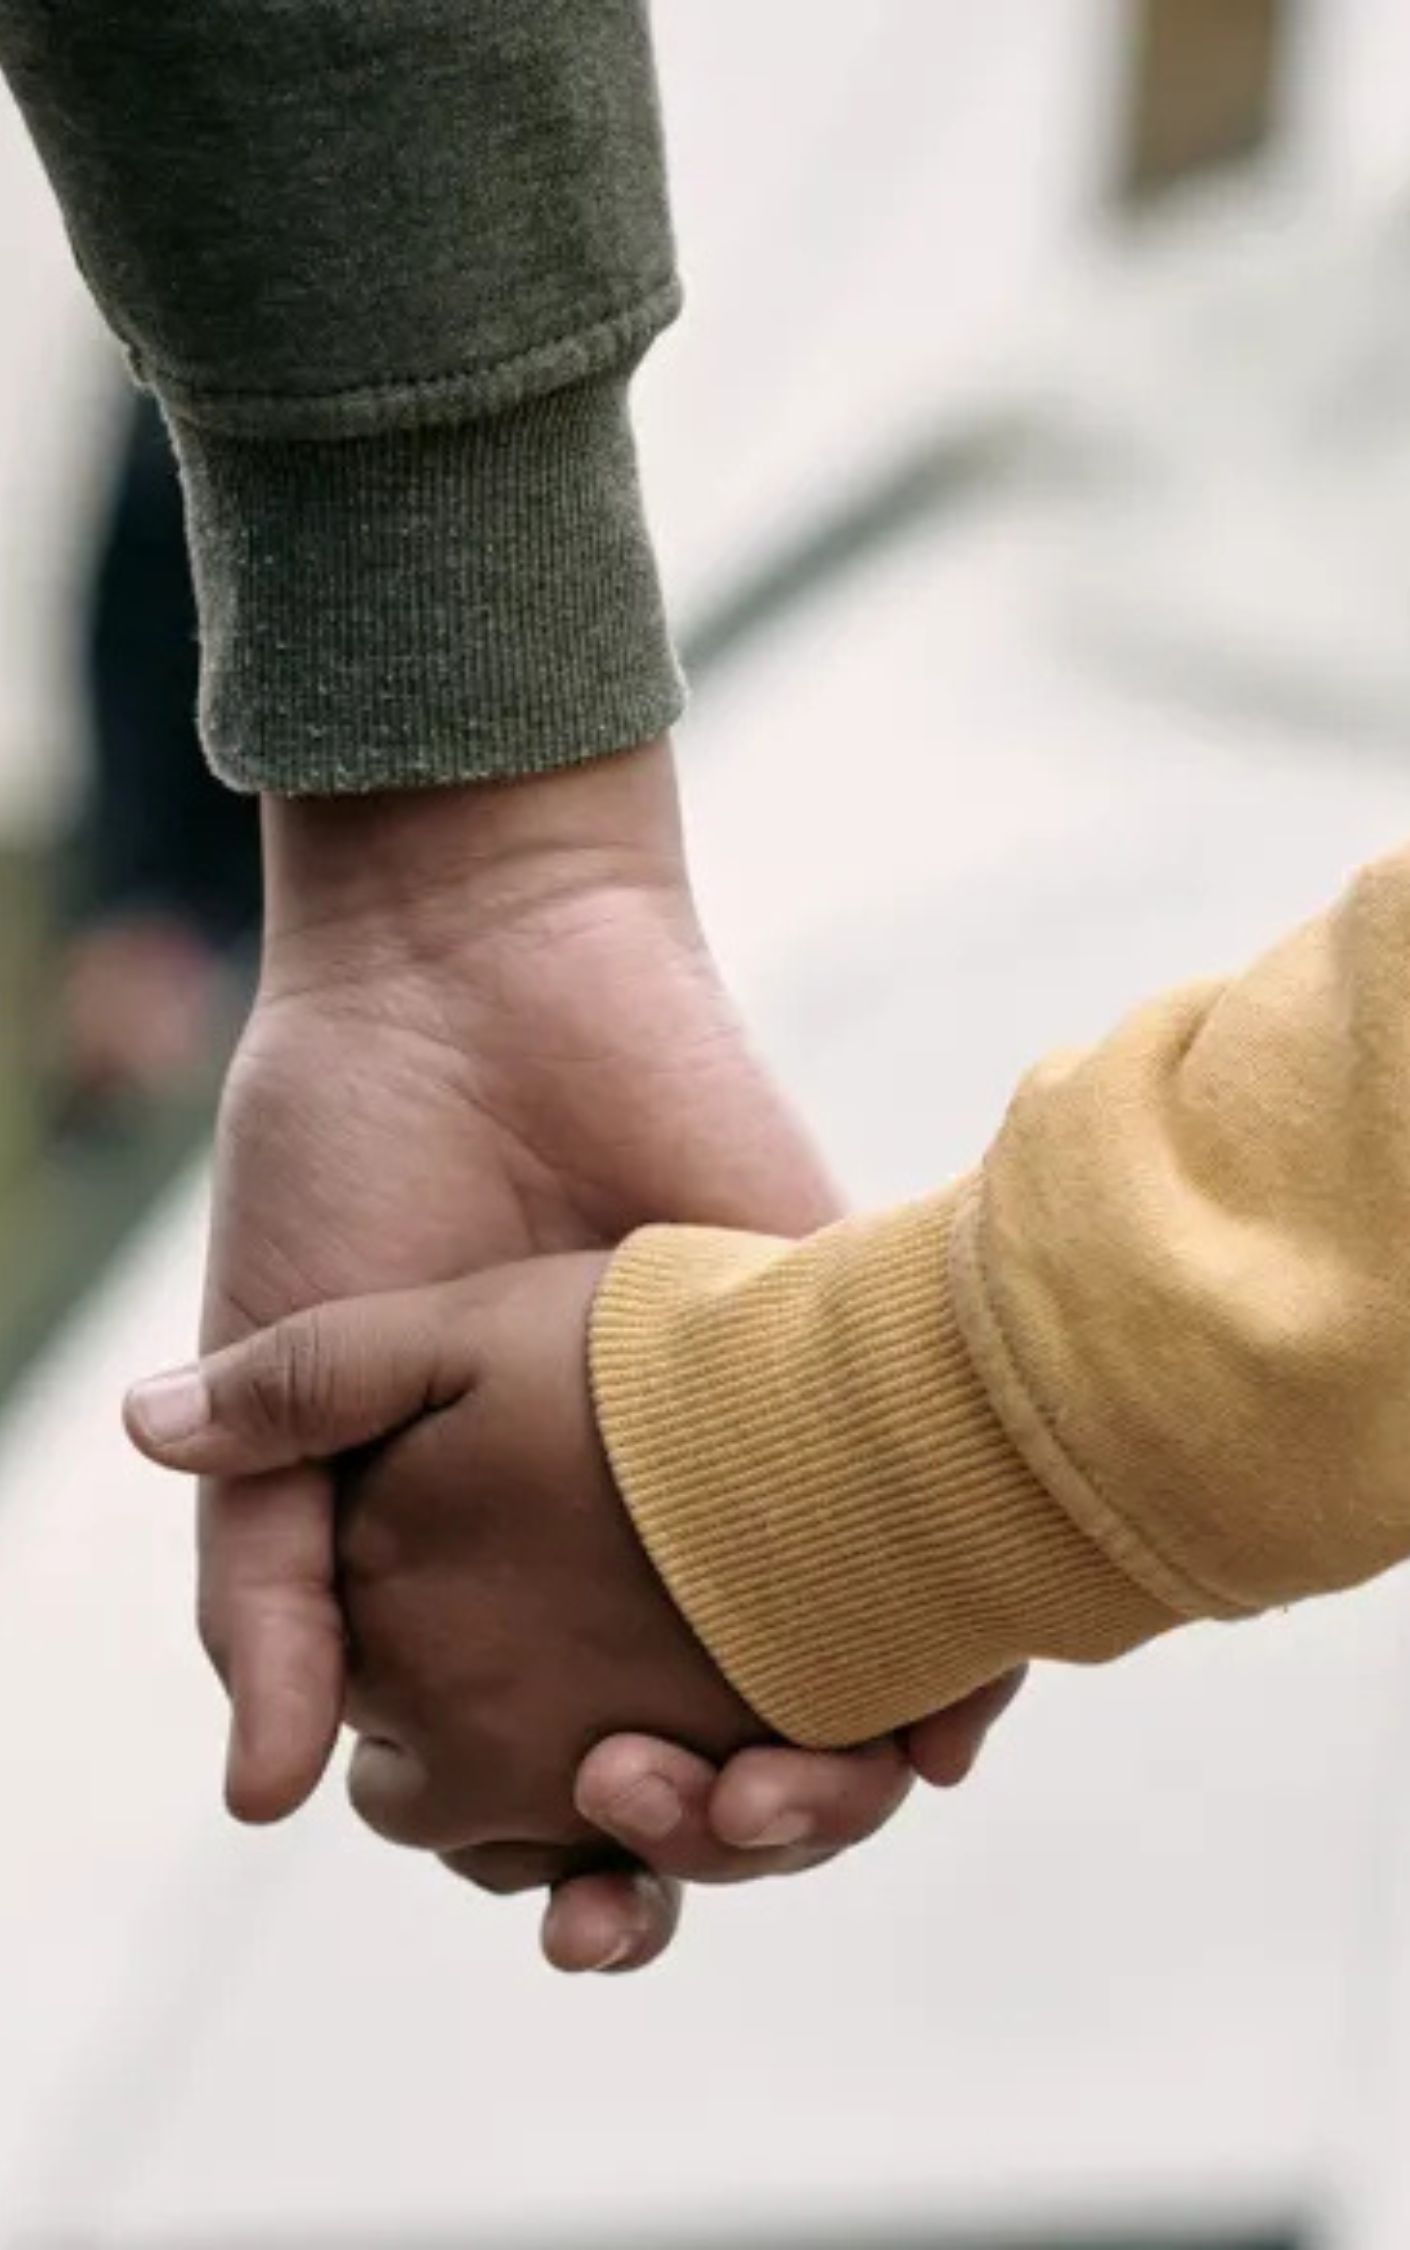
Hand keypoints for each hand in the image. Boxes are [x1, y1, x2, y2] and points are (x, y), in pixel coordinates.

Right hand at [128, 1260, 1026, 1969]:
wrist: (471, 984)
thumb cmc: (348, 1171)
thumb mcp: (281, 1392)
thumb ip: (266, 1590)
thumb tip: (258, 1796)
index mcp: (494, 1569)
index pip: (560, 1783)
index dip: (577, 1877)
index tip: (577, 1904)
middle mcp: (631, 1546)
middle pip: (708, 1774)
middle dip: (700, 1856)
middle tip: (651, 1836)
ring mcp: (745, 1480)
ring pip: (829, 1711)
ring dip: (814, 1805)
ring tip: (754, 1801)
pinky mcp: (840, 1392)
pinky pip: (941, 1570)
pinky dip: (947, 1681)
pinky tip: (922, 1736)